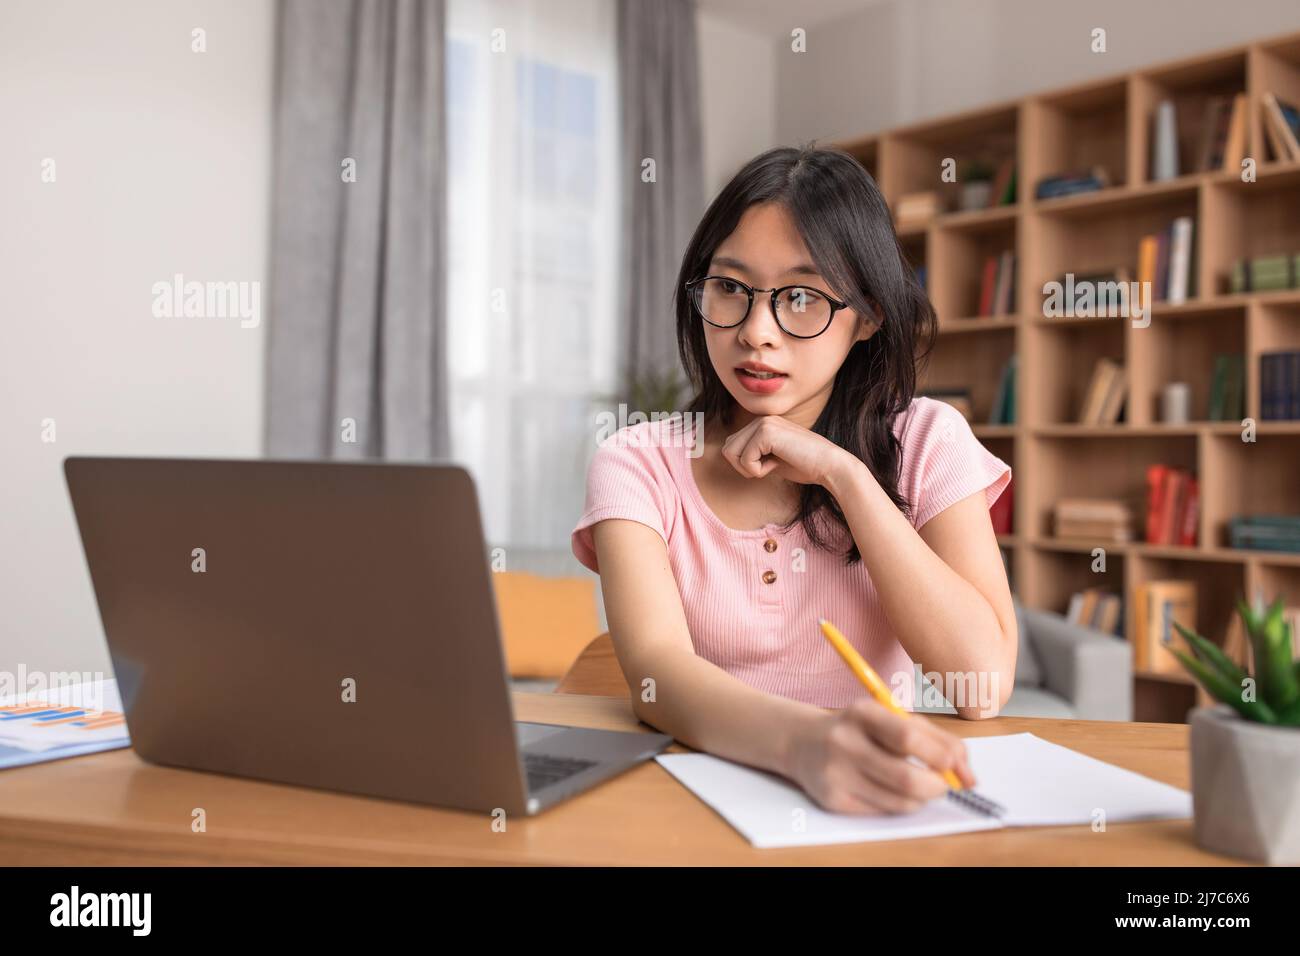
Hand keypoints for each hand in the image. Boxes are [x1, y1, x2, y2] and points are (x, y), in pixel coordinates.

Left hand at [721, 415, 856, 487]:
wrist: (830, 466)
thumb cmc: (805, 466)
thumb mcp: (772, 458)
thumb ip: (753, 453)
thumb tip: (728, 454)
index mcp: (763, 423)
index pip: (732, 445)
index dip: (745, 464)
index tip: (769, 465)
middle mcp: (761, 419)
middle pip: (727, 448)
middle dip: (743, 466)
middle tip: (768, 468)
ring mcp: (763, 423)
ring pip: (731, 453)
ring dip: (749, 468)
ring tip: (772, 465)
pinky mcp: (766, 432)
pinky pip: (744, 459)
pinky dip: (757, 470)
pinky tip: (777, 465)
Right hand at [785, 698, 976, 813]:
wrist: (803, 742)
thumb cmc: (860, 729)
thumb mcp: (893, 719)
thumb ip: (936, 739)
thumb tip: (968, 775)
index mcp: (862, 713)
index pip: (908, 738)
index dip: (940, 756)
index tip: (955, 765)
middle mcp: (844, 742)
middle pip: (906, 778)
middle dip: (937, 786)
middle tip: (944, 784)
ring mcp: (836, 773)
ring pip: (899, 801)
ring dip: (921, 799)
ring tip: (920, 787)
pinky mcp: (832, 800)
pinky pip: (882, 811)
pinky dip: (899, 805)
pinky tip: (891, 791)